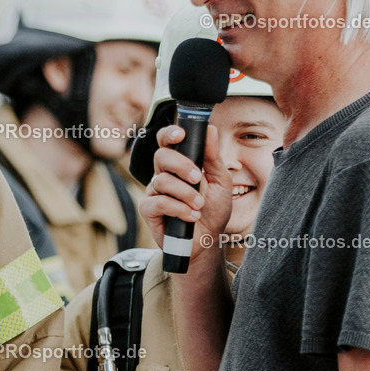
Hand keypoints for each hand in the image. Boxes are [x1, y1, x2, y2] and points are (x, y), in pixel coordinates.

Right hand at [138, 124, 232, 260]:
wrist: (208, 241)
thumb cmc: (213, 210)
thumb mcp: (221, 182)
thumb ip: (213, 157)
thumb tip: (210, 130)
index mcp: (178, 164)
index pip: (166, 142)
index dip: (169, 134)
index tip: (180, 135)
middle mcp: (163, 174)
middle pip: (161, 157)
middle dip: (181, 165)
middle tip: (198, 179)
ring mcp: (154, 191)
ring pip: (162, 181)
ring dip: (185, 193)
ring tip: (199, 205)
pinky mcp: (148, 209)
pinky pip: (158, 202)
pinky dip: (178, 208)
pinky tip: (191, 216)